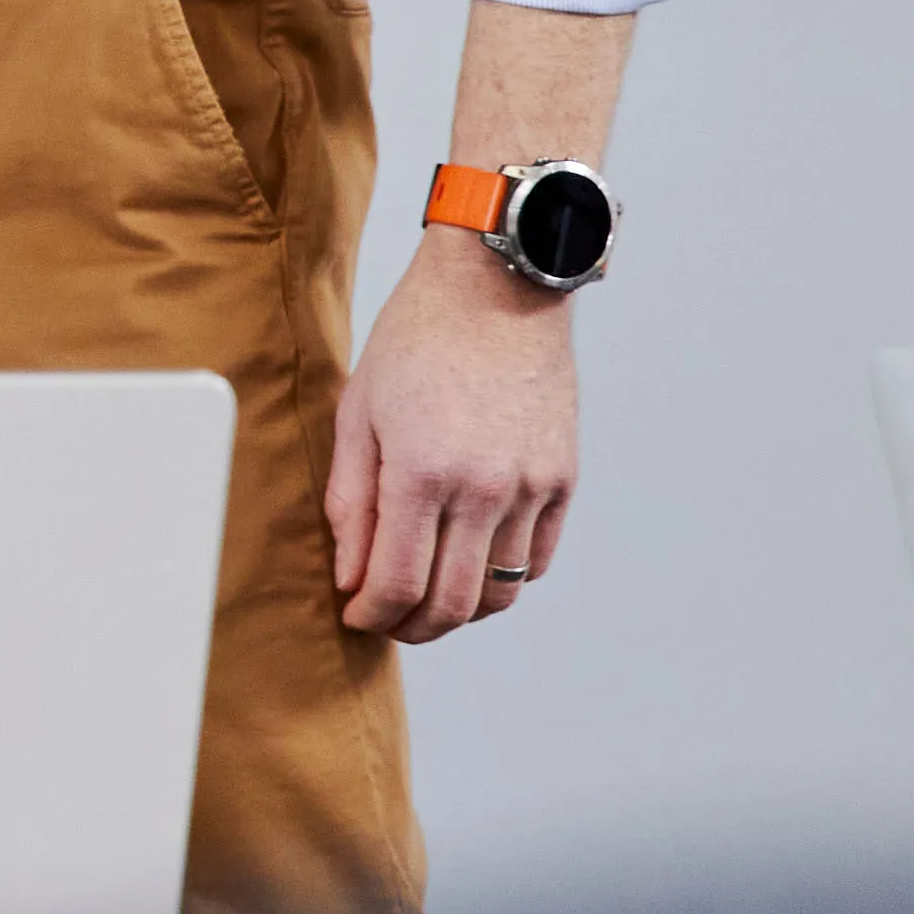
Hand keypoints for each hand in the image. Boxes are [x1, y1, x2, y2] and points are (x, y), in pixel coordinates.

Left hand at [326, 239, 575, 642]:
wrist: (496, 286)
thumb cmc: (416, 339)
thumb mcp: (359, 413)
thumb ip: (351, 502)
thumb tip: (351, 577)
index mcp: (421, 472)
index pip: (397, 585)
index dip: (371, 616)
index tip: (356, 615)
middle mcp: (483, 489)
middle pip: (452, 605)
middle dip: (412, 627)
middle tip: (388, 619)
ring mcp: (530, 487)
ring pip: (499, 594)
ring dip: (459, 612)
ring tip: (428, 597)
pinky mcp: (562, 479)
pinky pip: (534, 561)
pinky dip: (502, 579)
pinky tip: (472, 562)